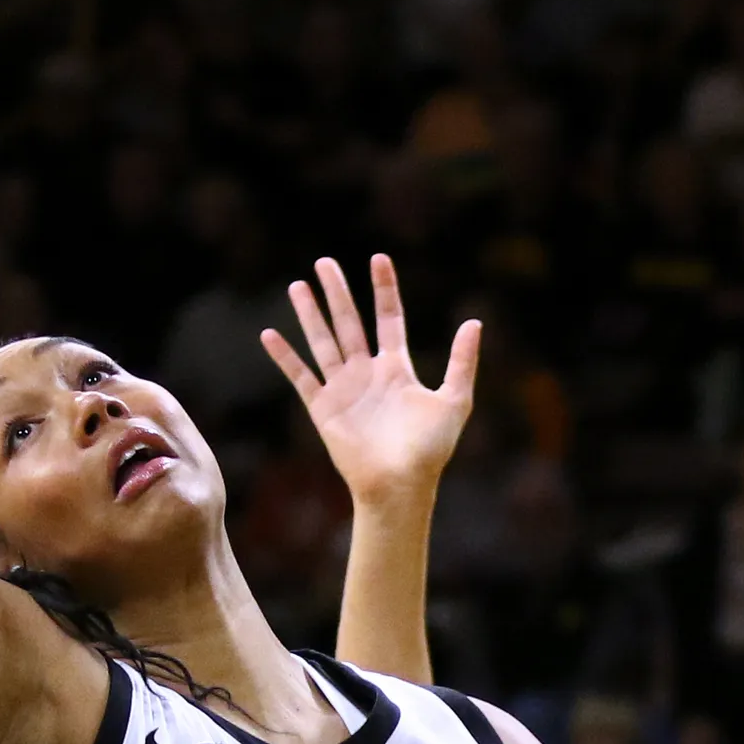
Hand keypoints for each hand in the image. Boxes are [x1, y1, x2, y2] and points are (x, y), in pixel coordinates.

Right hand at [260, 254, 480, 510]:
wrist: (399, 485)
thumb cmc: (430, 449)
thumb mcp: (454, 400)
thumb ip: (461, 361)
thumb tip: (474, 321)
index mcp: (397, 369)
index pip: (388, 318)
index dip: (384, 289)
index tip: (378, 259)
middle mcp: (367, 374)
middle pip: (349, 323)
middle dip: (337, 292)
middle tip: (324, 262)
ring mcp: (343, 389)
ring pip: (323, 342)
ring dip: (310, 314)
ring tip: (298, 286)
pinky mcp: (323, 408)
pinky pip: (301, 376)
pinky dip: (285, 356)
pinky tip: (270, 334)